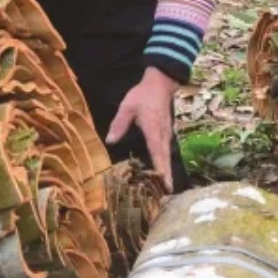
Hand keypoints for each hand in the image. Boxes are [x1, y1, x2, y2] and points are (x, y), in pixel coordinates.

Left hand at [106, 67, 179, 189]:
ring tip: (166, 188)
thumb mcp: (128, 106)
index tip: (163, 184)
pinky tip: (162, 171)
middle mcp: (163, 135)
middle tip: (166, 193)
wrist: (161, 84)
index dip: (160, 170)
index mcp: (154, 130)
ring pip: (167, 156)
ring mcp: (166, 134)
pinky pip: (166, 151)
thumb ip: (119, 124)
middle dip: (166, 177)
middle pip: (165, 159)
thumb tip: (110, 140)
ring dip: (167, 171)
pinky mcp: (166, 133)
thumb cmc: (143, 95)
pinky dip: (165, 163)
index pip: (157, 153)